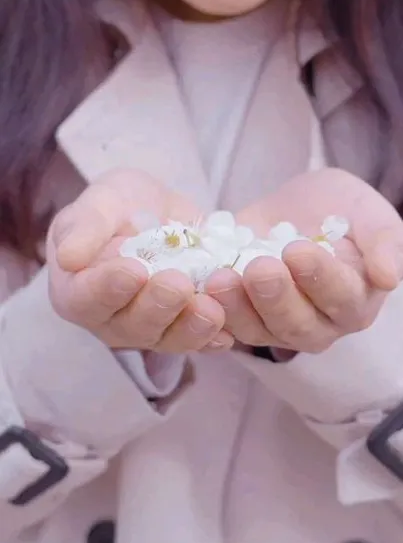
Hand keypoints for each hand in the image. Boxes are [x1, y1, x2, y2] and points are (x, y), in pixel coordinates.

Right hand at [48, 169, 232, 352]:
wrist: (156, 212)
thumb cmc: (117, 207)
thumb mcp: (100, 202)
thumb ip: (85, 227)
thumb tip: (68, 258)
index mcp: (78, 292)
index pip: (87, 299)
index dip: (109, 288)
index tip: (133, 271)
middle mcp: (111, 320)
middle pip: (132, 325)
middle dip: (157, 306)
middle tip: (178, 284)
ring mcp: (149, 329)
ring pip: (168, 338)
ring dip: (191, 328)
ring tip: (211, 309)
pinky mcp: (182, 330)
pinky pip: (198, 340)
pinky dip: (213, 337)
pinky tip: (229, 333)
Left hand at [206, 168, 402, 353]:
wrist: (293, 209)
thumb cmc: (339, 209)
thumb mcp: (367, 211)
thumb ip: (385, 240)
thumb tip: (389, 276)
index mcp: (356, 302)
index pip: (342, 299)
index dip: (320, 278)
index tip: (297, 249)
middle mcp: (320, 324)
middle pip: (299, 326)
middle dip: (276, 298)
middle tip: (258, 267)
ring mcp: (277, 327)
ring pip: (258, 331)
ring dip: (238, 308)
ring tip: (220, 278)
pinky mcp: (241, 320)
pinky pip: (225, 326)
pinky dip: (211, 311)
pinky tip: (198, 289)